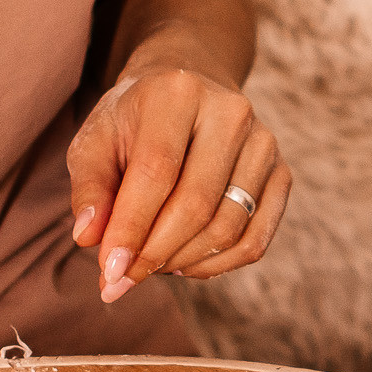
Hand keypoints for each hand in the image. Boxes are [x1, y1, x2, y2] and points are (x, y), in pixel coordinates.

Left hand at [66, 62, 290, 302]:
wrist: (186, 91)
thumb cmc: (133, 123)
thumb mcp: (96, 143)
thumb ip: (90, 188)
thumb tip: (89, 238)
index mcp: (178, 93)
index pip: (156, 172)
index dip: (131, 227)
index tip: (109, 270)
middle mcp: (230, 112)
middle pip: (196, 204)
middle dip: (154, 253)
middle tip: (123, 279)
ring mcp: (263, 143)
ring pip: (227, 228)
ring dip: (183, 261)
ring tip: (150, 266)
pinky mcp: (281, 172)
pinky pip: (254, 239)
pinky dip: (217, 265)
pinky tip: (185, 264)